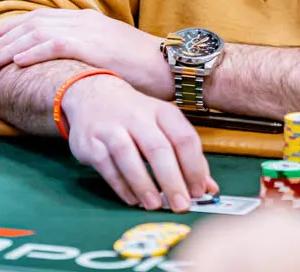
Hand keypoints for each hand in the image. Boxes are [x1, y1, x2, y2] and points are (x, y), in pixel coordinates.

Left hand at [0, 9, 172, 98]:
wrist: (172, 66)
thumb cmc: (146, 69)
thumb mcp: (112, 56)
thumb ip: (89, 56)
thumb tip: (69, 69)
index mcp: (89, 21)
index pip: (44, 19)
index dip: (16, 29)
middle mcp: (86, 20)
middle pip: (34, 23)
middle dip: (6, 37)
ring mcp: (90, 31)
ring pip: (38, 32)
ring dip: (10, 46)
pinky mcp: (95, 46)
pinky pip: (55, 45)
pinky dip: (32, 52)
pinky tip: (16, 62)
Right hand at [62, 73, 217, 212]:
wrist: (92, 94)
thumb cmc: (135, 115)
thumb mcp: (163, 125)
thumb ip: (185, 156)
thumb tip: (208, 188)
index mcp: (162, 111)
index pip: (184, 138)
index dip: (194, 166)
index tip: (200, 191)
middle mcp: (138, 116)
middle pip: (158, 149)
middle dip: (172, 180)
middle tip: (182, 205)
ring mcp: (112, 128)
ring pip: (129, 156)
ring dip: (144, 184)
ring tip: (155, 205)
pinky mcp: (91, 142)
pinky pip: (107, 166)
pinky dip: (121, 185)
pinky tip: (133, 199)